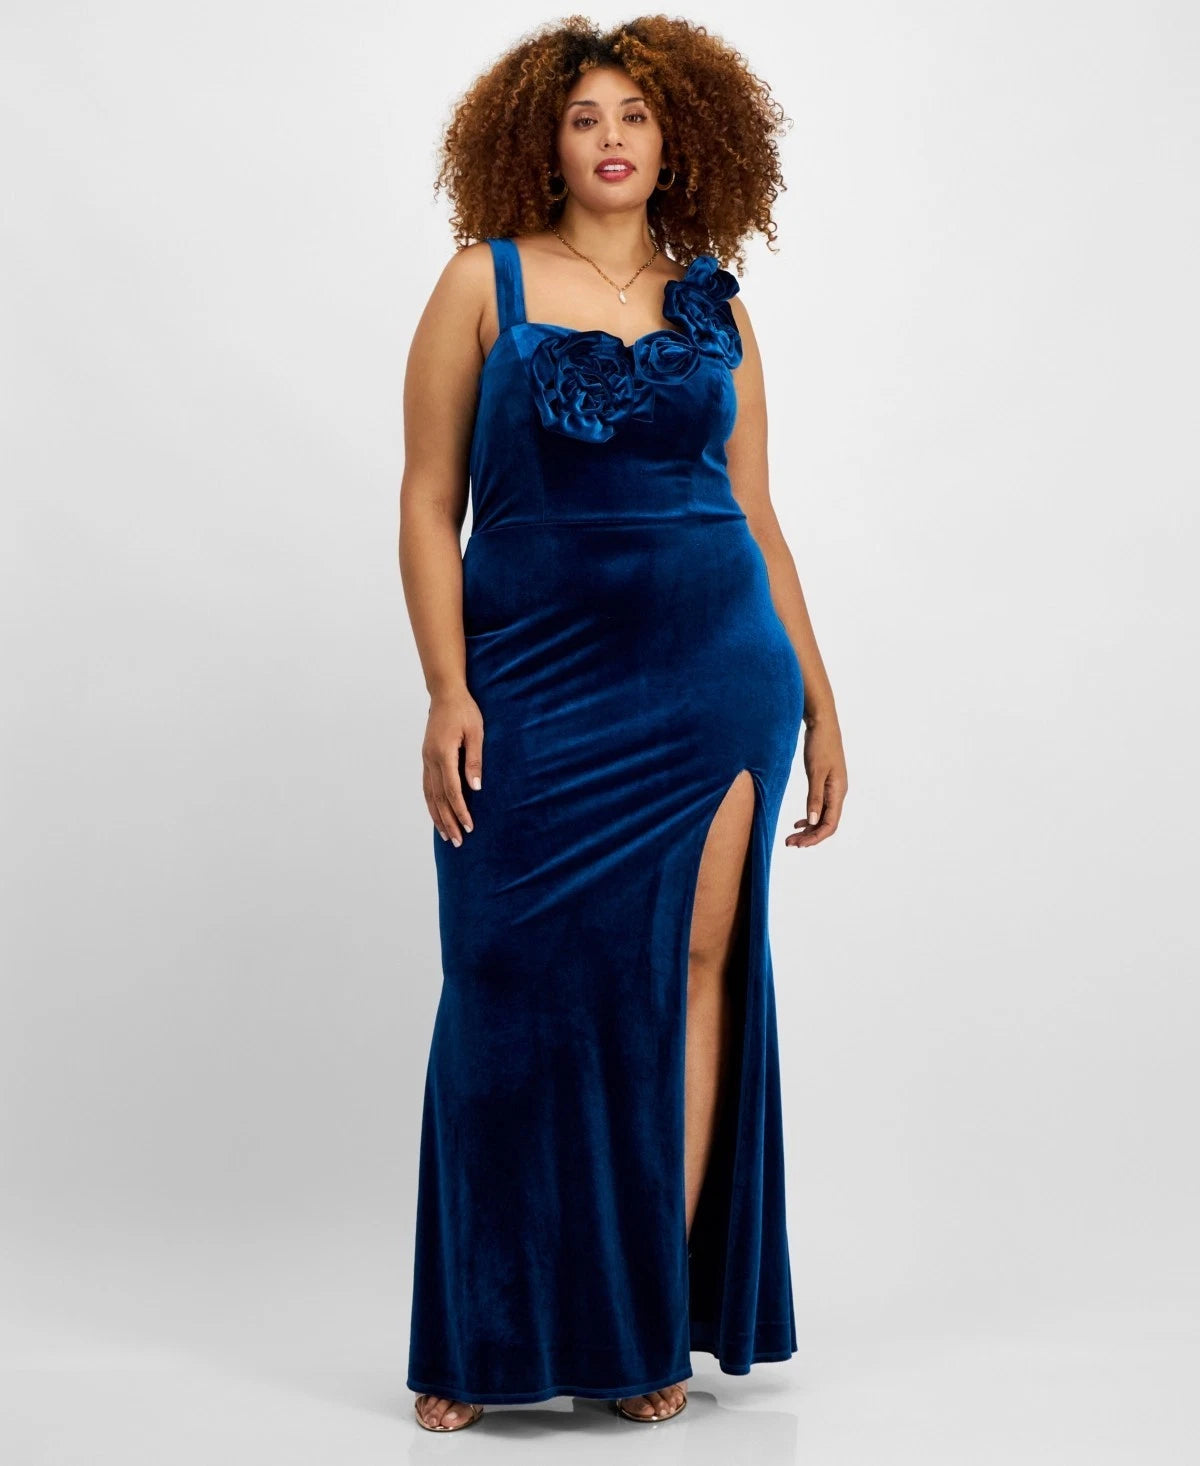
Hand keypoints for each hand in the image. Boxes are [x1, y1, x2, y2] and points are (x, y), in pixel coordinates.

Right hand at [422, 687, 483, 846]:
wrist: (445, 694)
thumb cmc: (465, 711)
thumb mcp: (476, 732)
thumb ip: (474, 759)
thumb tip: (476, 787)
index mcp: (443, 753)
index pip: (452, 790)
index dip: (460, 810)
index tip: (469, 826)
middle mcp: (430, 759)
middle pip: (438, 798)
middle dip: (448, 821)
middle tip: (458, 841)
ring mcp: (426, 759)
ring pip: (429, 795)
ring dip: (438, 817)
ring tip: (446, 835)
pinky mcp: (426, 758)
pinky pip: (426, 787)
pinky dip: (431, 804)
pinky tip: (437, 814)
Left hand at [786, 719, 847, 848]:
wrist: (823, 723)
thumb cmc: (820, 745)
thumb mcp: (815, 772)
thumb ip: (814, 797)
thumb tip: (811, 821)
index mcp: (838, 792)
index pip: (829, 824)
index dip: (814, 838)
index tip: (798, 844)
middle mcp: (838, 793)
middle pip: (826, 824)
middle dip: (809, 836)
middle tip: (790, 843)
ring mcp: (833, 788)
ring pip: (822, 816)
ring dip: (809, 828)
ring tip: (792, 836)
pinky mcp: (826, 782)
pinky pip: (820, 806)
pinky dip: (809, 816)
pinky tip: (799, 821)